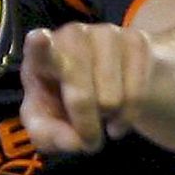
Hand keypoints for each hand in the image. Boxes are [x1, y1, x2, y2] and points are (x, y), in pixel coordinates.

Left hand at [19, 23, 152, 154]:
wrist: (109, 83)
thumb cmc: (64, 102)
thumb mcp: (46, 124)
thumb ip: (48, 136)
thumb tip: (77, 140)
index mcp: (40, 56)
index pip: (38, 49)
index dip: (39, 46)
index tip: (39, 40)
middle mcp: (72, 37)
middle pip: (80, 95)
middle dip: (85, 125)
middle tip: (88, 139)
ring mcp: (105, 34)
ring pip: (111, 98)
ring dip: (108, 118)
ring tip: (102, 114)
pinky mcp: (136, 40)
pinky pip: (137, 94)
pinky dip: (128, 116)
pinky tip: (120, 114)